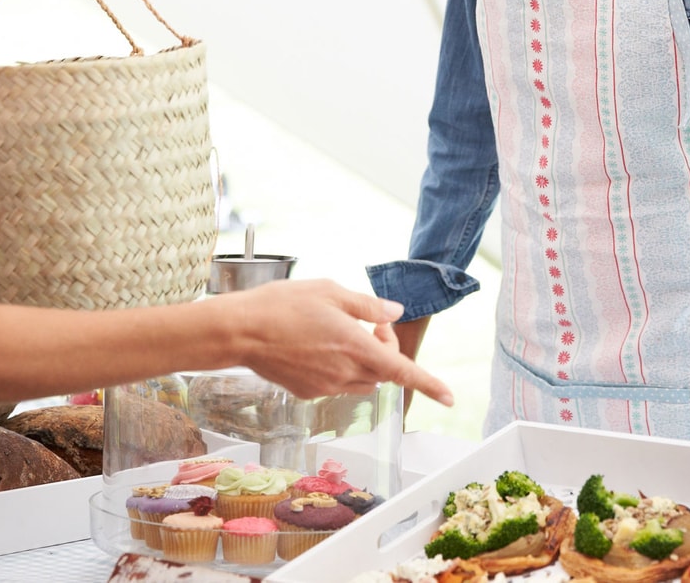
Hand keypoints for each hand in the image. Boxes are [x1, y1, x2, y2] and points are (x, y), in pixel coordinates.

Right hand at [225, 280, 453, 406]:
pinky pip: (337, 383)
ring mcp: (325, 386)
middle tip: (369, 323)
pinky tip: (317, 344)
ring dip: (365, 360)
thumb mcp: (331, 292)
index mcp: (356, 348)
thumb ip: (367, 306)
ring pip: (362, 379)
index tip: (450, 398)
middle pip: (384, 371)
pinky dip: (340, 367)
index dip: (430, 385)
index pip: (403, 371)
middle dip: (386, 350)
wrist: (240, 331)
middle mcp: (344, 373)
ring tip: (342, 331)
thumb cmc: (282, 305)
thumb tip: (394, 314)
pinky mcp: (307, 392)